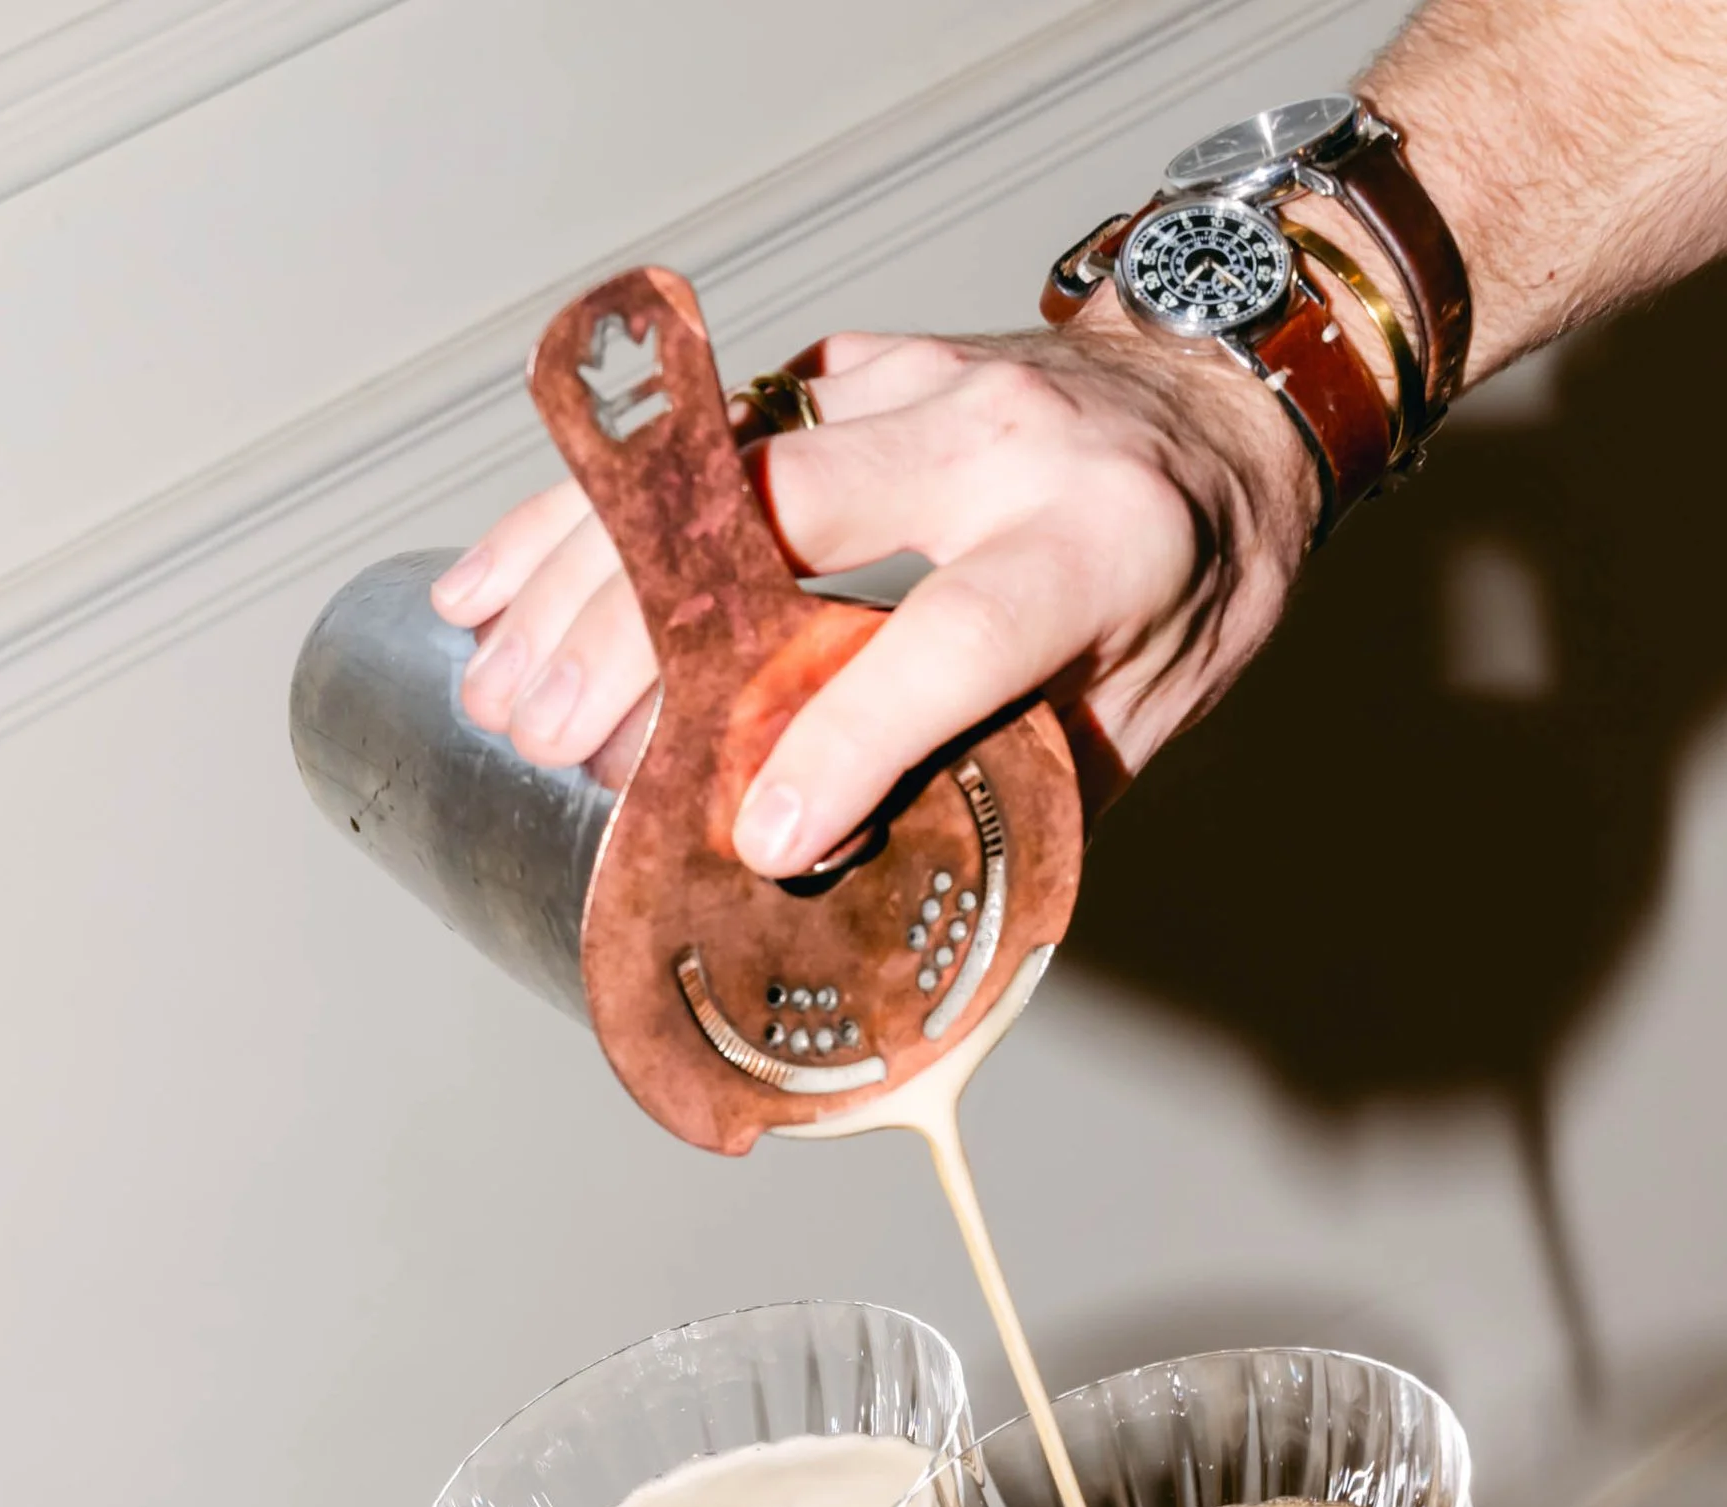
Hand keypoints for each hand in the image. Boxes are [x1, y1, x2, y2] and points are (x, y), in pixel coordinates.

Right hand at [429, 311, 1317, 874]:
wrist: (1232, 407)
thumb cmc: (1197, 581)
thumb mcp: (1145, 717)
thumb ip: (1017, 798)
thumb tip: (861, 912)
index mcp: (1093, 543)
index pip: (952, 635)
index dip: (850, 739)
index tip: (759, 833)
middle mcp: (994, 440)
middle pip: (784, 515)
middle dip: (651, 630)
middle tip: (552, 745)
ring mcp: (913, 387)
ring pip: (711, 458)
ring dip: (585, 569)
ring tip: (495, 683)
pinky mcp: (850, 375)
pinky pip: (692, 435)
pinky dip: (585, 507)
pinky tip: (494, 580)